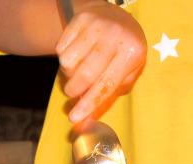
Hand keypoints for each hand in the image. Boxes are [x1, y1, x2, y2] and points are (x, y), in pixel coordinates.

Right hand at [56, 0, 145, 125]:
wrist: (114, 15)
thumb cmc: (121, 51)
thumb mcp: (126, 71)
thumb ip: (109, 96)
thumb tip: (87, 119)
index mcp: (131, 52)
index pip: (106, 84)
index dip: (89, 103)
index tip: (74, 118)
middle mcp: (115, 36)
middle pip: (85, 75)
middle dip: (74, 90)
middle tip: (73, 92)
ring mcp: (97, 25)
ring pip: (68, 62)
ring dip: (69, 72)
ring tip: (79, 67)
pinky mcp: (80, 19)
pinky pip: (61, 49)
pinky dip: (64, 56)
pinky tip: (76, 51)